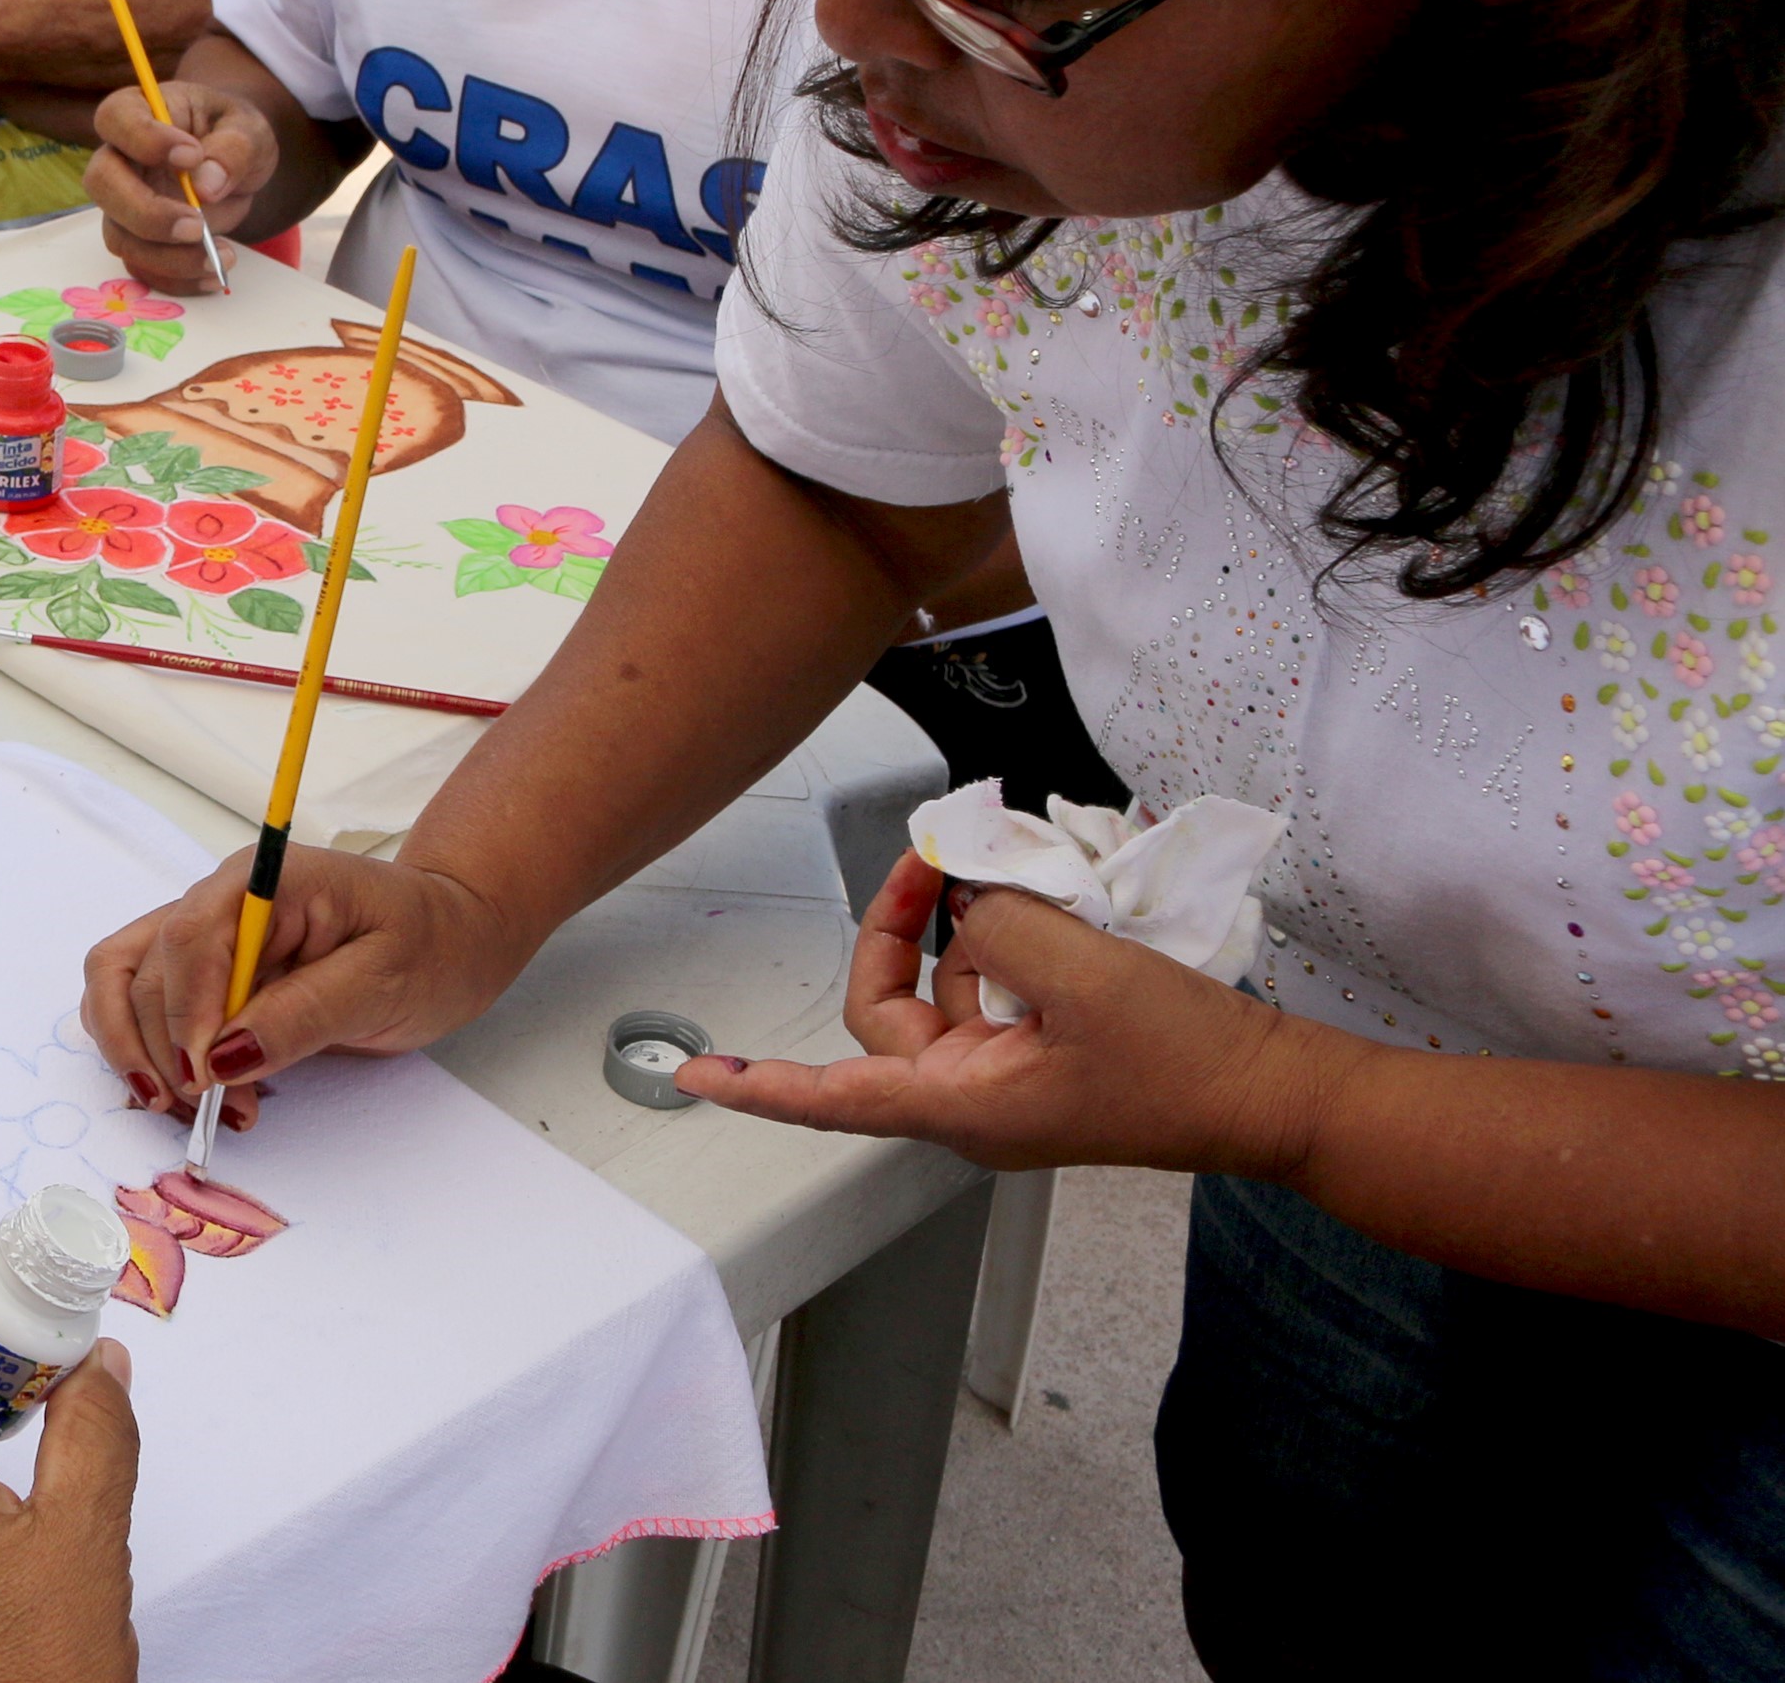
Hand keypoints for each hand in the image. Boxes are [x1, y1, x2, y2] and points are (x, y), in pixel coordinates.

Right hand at [79, 844, 533, 1133]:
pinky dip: (149, 1052)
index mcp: (262, 881)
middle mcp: (218, 899)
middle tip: (209, 1110)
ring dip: (138, 1051)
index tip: (206, 1080)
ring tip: (186, 1108)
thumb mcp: (382, 982)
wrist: (449, 936)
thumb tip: (226, 1059)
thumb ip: (303, 1015)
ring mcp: (206, 935)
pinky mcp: (206, 973)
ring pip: (121, 983)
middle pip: (145, 968)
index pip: (190, 939)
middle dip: (166, 1049)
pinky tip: (195, 1093)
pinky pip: (143, 1003)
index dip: (186, 1014)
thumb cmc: (429, 944)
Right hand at [85, 82, 273, 294]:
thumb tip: (206, 186)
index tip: (191, 155)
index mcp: (138, 112)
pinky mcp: (140, 240)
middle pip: (102, 184)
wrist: (238, 165)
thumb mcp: (248, 129)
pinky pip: (145, 267)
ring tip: (221, 256)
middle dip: (147, 212)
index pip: (116, 118)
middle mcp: (120, 158)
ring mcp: (124, 204)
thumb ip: (232, 148)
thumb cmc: (234, 134)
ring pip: (120, 236)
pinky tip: (215, 274)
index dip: (144, 139)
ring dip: (168, 257)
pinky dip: (179, 279)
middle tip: (197, 226)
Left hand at [673, 852, 1334, 1176]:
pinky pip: (994, 991)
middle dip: (896, 928)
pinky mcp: (1046, 1058)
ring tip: (1003, 879)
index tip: (694, 1075)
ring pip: (944, 991)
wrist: (1273, 1092)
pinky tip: (1035, 909)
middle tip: (933, 861)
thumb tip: (964, 898)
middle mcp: (972, 1100)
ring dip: (960, 929)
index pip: (830, 1094)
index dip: (757, 1084)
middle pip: (886, 1009)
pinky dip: (1001, 944)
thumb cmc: (1184, 1059)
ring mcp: (1009, 1080)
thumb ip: (1002, 923)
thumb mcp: (1080, 972)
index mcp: (962, 1105)